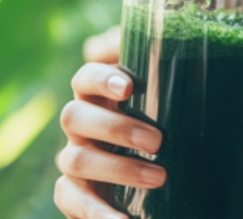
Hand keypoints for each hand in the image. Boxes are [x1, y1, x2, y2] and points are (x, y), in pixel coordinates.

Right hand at [56, 30, 163, 218]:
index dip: (102, 79)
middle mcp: (81, 126)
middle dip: (114, 128)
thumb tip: (154, 41)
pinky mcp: (74, 194)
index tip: (129, 88)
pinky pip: (70, 200)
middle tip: (158, 141)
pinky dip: (95, 213)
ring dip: (116, 168)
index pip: (87, 78)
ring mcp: (75, 160)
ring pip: (76, 159)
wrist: (172, 176)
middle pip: (75, 116)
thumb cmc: (169, 121)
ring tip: (159, 178)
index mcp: (99, 96)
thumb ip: (167, 66)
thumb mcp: (172, 95)